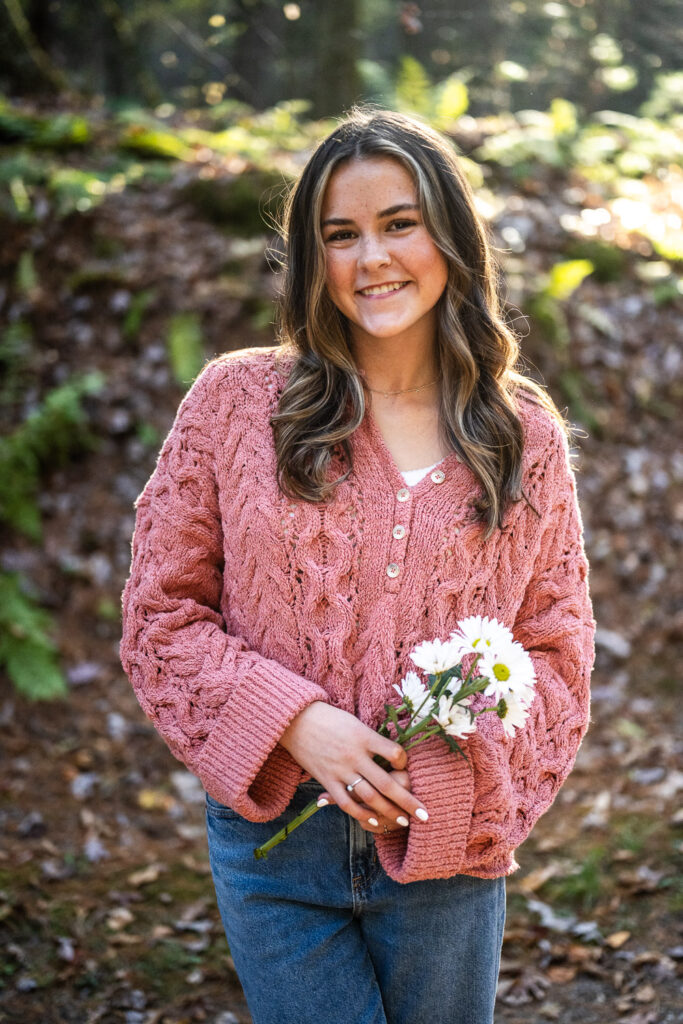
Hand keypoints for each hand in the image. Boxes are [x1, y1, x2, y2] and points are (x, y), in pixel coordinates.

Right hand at [280, 701, 428, 829]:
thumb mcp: (355, 722)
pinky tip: (372, 819)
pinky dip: (360, 813)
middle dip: (408, 802)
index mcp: (364, 737)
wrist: (296, 720)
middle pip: (387, 784)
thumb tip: (392, 752)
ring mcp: (341, 770)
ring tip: (403, 821)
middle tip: (425, 815)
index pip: (394, 753)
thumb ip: (372, 739)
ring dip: (388, 812)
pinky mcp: (327, 780)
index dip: (404, 762)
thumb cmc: (329, 718)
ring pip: (370, 797)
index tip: (405, 766)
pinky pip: (346, 802)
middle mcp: (355, 755)